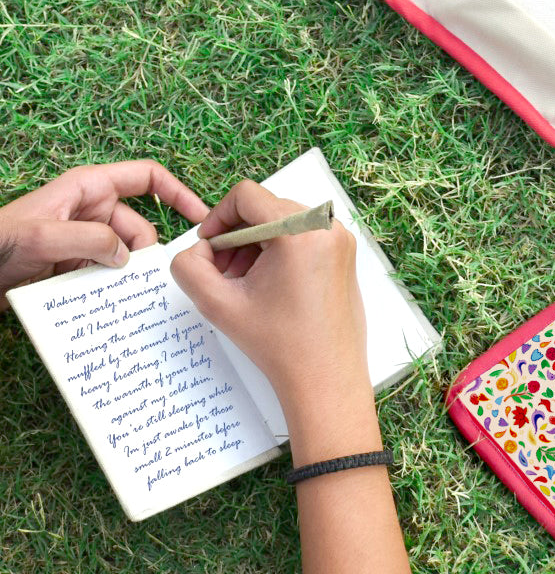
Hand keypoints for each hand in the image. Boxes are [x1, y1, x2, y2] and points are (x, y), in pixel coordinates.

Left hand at [0, 160, 207, 307]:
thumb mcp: (43, 237)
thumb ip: (91, 240)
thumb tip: (128, 257)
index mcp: (88, 188)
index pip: (146, 178)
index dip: (178, 193)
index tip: (201, 218)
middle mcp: (90, 210)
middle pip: (140, 227)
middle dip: (148, 252)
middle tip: (155, 281)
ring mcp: (83, 239)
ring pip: (125, 255)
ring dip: (127, 275)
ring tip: (127, 297)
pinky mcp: (73, 264)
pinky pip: (105, 274)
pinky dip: (110, 288)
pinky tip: (109, 304)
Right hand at [169, 181, 368, 430]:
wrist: (326, 378)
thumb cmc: (279, 344)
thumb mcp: (219, 304)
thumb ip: (189, 268)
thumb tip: (196, 250)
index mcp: (300, 230)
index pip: (247, 196)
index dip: (218, 218)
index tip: (208, 247)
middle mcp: (327, 226)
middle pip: (266, 207)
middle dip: (237, 236)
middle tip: (224, 272)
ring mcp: (341, 239)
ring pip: (284, 221)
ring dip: (257, 244)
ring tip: (244, 282)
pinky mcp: (345, 254)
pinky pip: (304, 234)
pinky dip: (280, 250)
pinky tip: (268, 284)